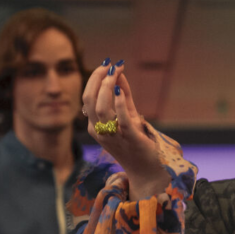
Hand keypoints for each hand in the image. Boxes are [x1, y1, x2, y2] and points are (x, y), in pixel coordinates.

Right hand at [82, 58, 169, 199]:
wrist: (146, 168)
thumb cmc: (135, 141)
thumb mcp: (128, 115)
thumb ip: (124, 95)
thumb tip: (119, 73)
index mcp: (95, 126)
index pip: (87, 98)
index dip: (95, 79)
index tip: (106, 65)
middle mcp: (99, 132)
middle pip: (89, 101)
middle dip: (97, 80)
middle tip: (109, 66)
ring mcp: (113, 137)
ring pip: (101, 110)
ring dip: (107, 88)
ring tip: (114, 74)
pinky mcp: (130, 139)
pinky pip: (121, 120)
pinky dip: (120, 104)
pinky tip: (121, 91)